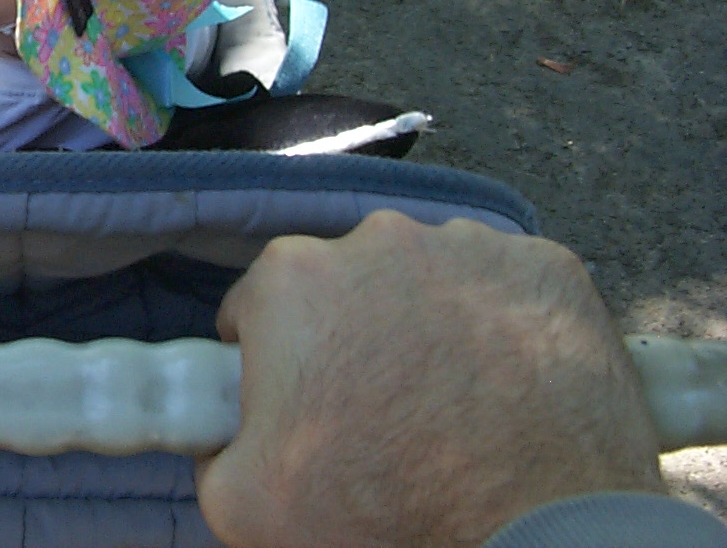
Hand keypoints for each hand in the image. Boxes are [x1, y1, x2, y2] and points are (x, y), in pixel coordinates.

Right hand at [196, 211, 661, 547]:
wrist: (541, 528)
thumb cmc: (389, 508)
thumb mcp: (244, 503)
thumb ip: (212, 448)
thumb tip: (219, 433)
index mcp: (290, 278)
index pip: (258, 307)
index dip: (273, 361)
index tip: (302, 403)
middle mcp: (376, 239)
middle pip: (343, 283)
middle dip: (351, 333)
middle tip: (379, 411)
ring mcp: (468, 246)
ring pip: (427, 278)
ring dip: (427, 323)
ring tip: (450, 403)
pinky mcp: (545, 267)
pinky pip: (507, 287)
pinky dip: (504, 325)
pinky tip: (508, 384)